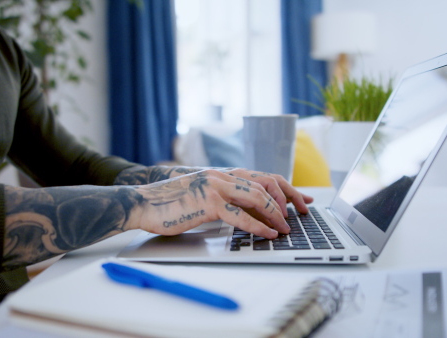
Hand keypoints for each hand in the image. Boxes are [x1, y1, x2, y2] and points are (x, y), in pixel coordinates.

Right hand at [131, 169, 311, 238]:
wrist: (144, 203)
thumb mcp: (201, 194)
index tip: (300, 199)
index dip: (284, 187)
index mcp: (222, 174)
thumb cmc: (170, 203)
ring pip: (257, 198)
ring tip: (287, 227)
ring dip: (276, 214)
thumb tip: (247, 212)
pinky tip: (269, 234)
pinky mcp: (208, 203)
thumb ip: (223, 197)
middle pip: (266, 184)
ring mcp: (215, 187)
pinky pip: (241, 216)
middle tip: (302, 213)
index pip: (262, 177)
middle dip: (288, 199)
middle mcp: (222, 176)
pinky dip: (259, 226)